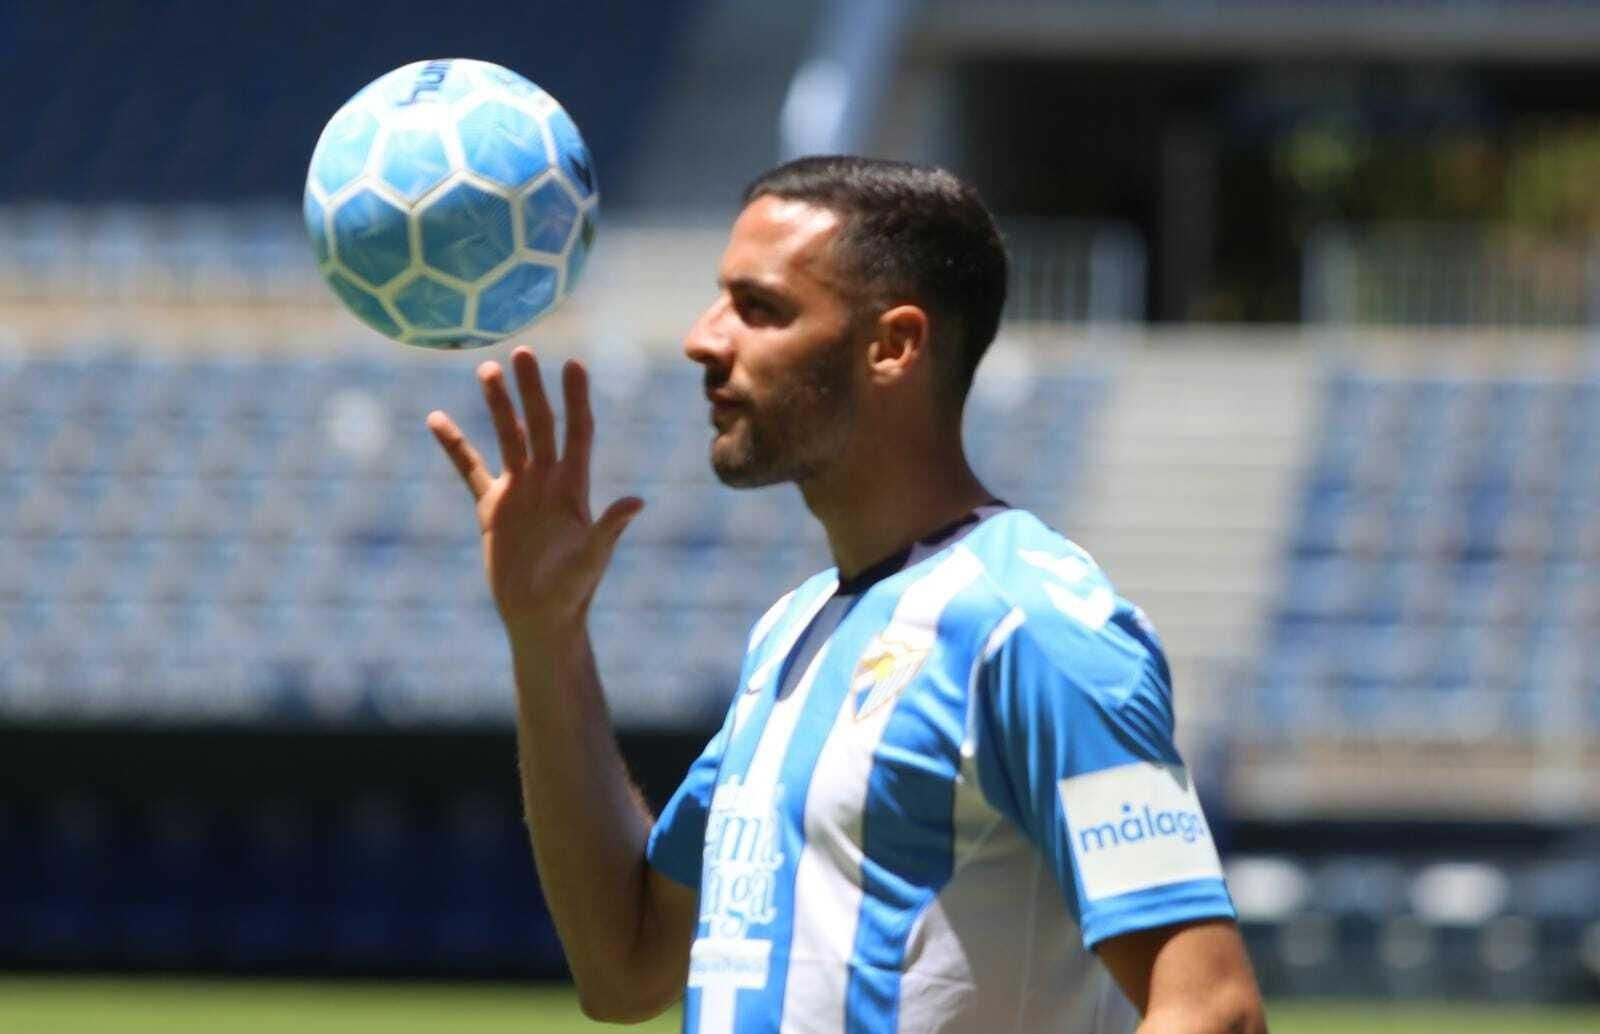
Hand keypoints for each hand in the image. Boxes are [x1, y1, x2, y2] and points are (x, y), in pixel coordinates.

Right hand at [427, 346, 642, 640]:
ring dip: (499, 405)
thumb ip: (610, 529)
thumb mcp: (592, 558)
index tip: (573, 364)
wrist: (542, 617)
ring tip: (487, 369)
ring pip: (508, 437)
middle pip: (541, 424)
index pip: (578, 432)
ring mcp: (519, 491)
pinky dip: (454, 445)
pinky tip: (436, 418)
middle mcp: (548, 481)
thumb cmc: (574, 591)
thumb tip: (637, 502)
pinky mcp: (492, 508)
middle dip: (533, 390)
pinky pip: (469, 468)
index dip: (576, 399)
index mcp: (574, 488)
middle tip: (522, 352)